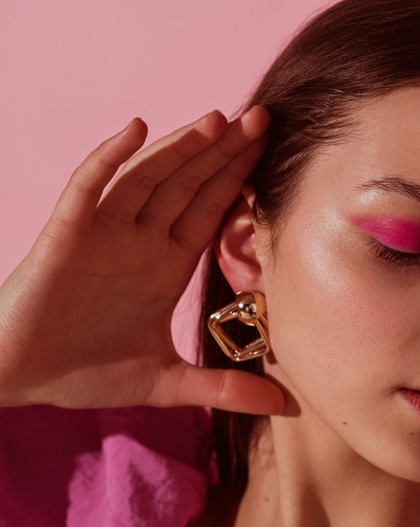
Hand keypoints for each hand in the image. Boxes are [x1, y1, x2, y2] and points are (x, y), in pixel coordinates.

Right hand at [0, 108, 283, 413]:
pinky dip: (110, 158)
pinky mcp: (66, 235)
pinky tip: (137, 130)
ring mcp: (103, 233)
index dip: (240, 181)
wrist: (18, 378)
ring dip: (180, 148)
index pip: (212, 211)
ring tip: (217, 120)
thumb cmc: (84, 372)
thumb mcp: (168, 383)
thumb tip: (285, 406)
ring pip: (148, 178)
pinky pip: (88, 188)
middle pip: (189, 185)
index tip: (273, 152)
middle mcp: (140, 240)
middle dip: (224, 152)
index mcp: (166, 264)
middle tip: (263, 118)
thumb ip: (224, 389)